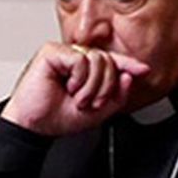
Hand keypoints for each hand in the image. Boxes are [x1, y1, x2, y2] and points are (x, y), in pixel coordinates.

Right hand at [0, 43, 150, 136]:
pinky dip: (78, 78)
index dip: (128, 65)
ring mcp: (64, 52)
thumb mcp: (97, 112)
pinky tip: (68, 86)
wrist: (33, 126)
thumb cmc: (57, 117)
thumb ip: (116, 97)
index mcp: (86, 70)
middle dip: (105, 87)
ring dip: (92, 86)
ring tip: (77, 98)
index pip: (112, 62)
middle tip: (91, 103)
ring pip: (98, 59)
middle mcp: (76, 58)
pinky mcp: (52, 51)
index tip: (144, 70)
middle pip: (109, 61)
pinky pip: (81, 59)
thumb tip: (128, 77)